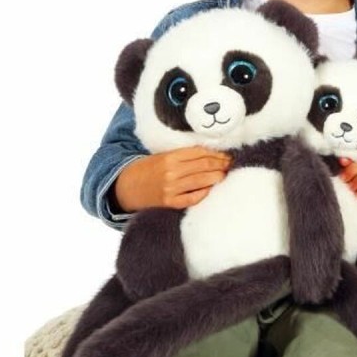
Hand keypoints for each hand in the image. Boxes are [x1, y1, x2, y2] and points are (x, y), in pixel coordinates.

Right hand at [114, 147, 231, 210]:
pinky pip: (193, 198)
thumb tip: (210, 154)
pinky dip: (204, 193)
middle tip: (230, 164)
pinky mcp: (170, 203)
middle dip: (221, 165)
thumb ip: (183, 155)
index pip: (200, 153)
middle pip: (204, 166)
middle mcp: (171, 172)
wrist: (127, 187)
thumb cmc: (148, 169)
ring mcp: (171, 189)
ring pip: (202, 181)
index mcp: (170, 157)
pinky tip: (211, 189)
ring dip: (217, 177)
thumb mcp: (163, 156)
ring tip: (224, 175)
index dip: (217, 154)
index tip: (226, 155)